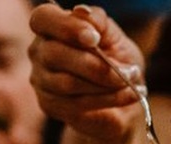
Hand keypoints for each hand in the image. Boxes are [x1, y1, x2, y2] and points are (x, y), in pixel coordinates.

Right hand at [29, 4, 145, 136]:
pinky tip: (129, 95)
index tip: (95, 38)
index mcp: (51, 27)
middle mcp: (40, 52)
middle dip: (97, 65)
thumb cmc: (115, 58)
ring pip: (68, 83)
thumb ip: (98, 22)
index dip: (67, 27)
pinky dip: (109, 99)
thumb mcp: (113, 36)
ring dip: (106, 84)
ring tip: (131, 83)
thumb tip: (82, 12)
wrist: (124, 93)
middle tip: (129, 70)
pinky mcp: (50, 105)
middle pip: (55, 55)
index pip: (43, 18)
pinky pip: (77, 104)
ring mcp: (41, 80)